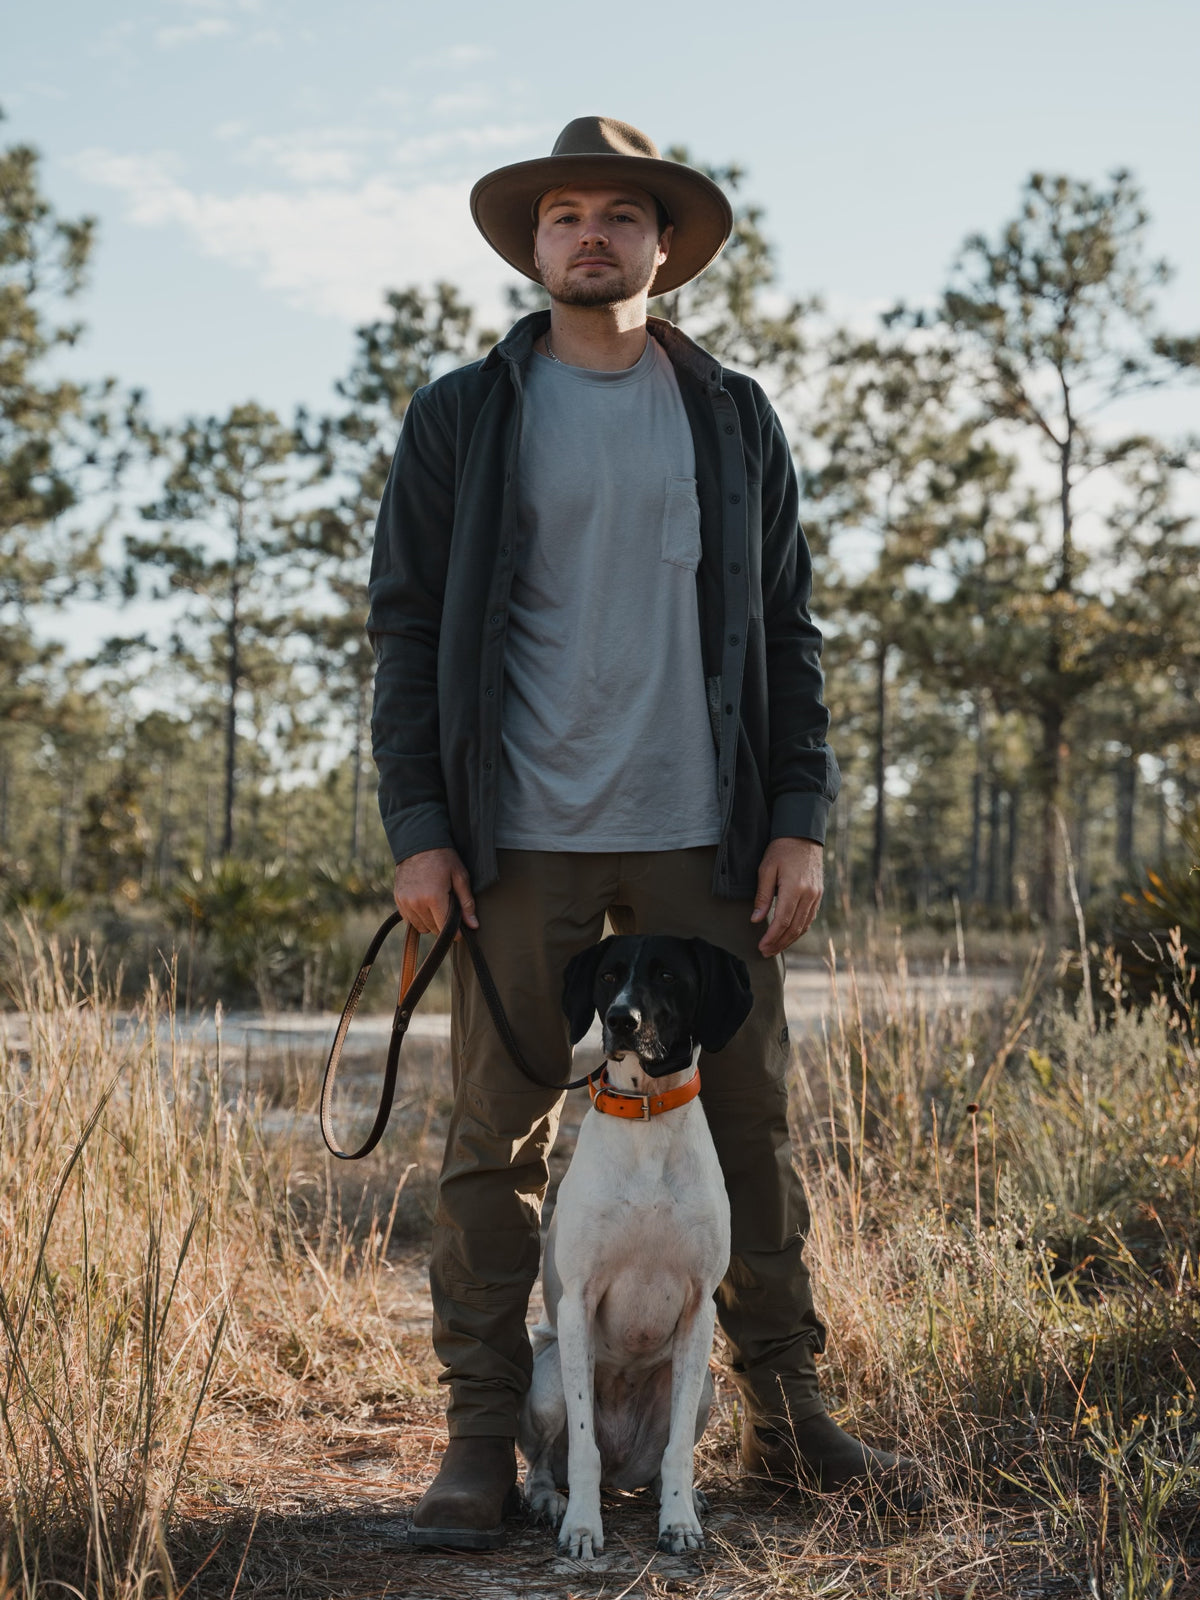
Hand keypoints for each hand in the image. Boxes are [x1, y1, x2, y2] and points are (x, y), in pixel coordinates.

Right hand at [393, 847, 478, 936]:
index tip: (460, 933)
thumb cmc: (443, 858)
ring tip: (438, 907)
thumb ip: (466, 903)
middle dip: (443, 925)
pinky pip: (409, 919)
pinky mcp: (398, 899)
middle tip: (450, 912)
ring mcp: (405, 901)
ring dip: (430, 922)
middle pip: (432, 928)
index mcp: (433, 898)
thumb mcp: (460, 877)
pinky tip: (425, 905)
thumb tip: (473, 925)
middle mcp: (416, 902)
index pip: (444, 927)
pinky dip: (418, 917)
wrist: (419, 843)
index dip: (454, 933)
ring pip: (420, 926)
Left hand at [751, 837, 823, 956]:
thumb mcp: (766, 869)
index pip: (782, 921)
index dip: (772, 937)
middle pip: (794, 928)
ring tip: (775, 948)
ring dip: (789, 940)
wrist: (803, 834)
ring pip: (804, 926)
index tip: (761, 947)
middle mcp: (809, 895)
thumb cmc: (781, 849)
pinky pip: (809, 918)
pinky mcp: (818, 894)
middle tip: (765, 953)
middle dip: (779, 943)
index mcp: (794, 888)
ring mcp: (816, 895)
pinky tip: (788, 935)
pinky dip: (799, 929)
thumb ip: (762, 896)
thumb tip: (756, 920)